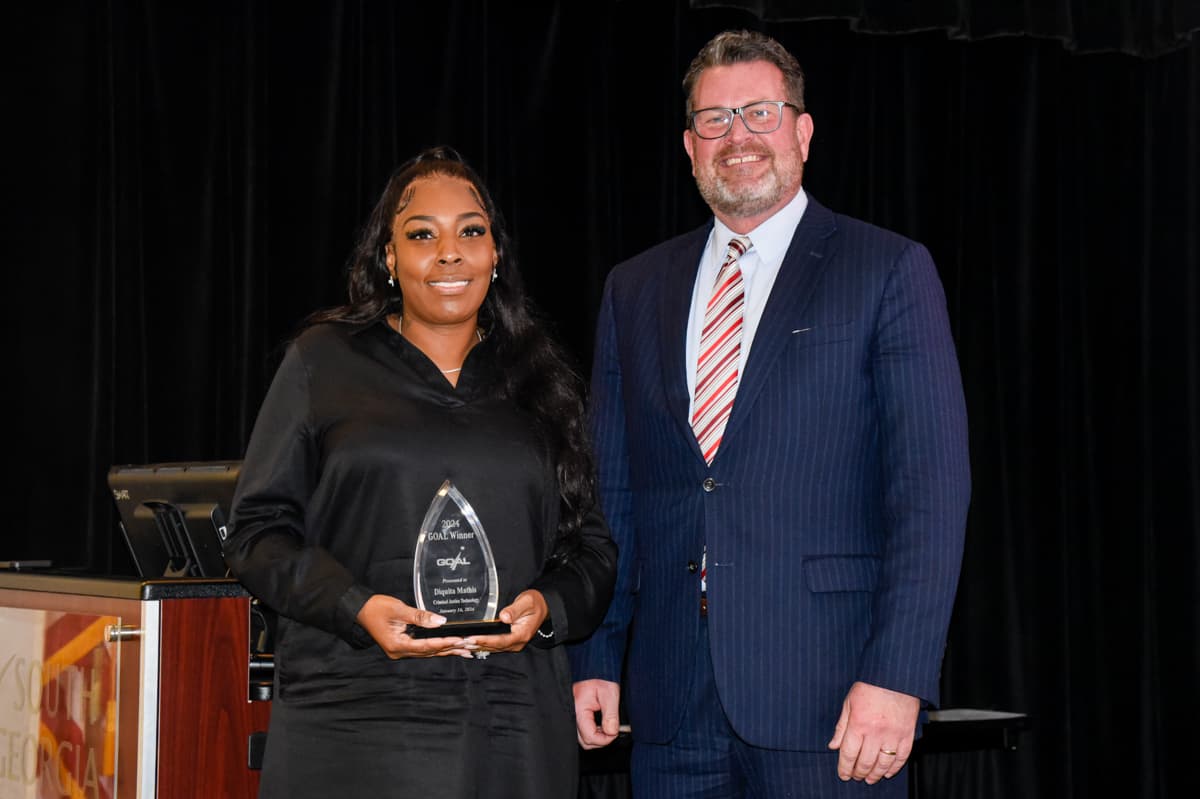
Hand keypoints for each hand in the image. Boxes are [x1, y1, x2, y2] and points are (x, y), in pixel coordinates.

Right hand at [355, 594, 472, 658]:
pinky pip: (423, 649)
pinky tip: (449, 647)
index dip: (443, 643)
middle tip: (469, 647)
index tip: (459, 640)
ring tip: (465, 650)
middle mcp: (399, 652)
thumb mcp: (399, 609)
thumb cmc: (377, 608)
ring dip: (446, 650)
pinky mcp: (403, 646)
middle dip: (450, 649)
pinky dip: (437, 648)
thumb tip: (440, 621)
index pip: (425, 646)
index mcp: (396, 645)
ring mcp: (400, 651)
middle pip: (429, 652)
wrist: (361, 609)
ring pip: (427, 652)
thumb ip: (420, 616)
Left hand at [464, 589, 548, 655]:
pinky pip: (494, 646)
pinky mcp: (509, 642)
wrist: (542, 607)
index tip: (471, 638)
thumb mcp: (526, 602)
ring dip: (477, 647)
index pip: (500, 640)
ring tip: (462, 644)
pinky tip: (471, 645)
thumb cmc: (534, 603)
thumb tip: (504, 617)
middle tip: (461, 643)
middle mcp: (517, 642)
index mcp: (522, 634)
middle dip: (477, 645)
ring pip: (493, 648)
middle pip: (494, 647)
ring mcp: (513, 644)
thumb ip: (514, 610)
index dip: (485, 640)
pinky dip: (482, 645)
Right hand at [573, 679, 620, 748]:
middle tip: (612, 731)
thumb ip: (611, 714)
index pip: (589, 737)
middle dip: (601, 740)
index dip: (605, 739)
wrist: (593, 669)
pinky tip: (601, 725)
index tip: (615, 733)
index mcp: (578, 710)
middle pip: (585, 741)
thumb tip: (612, 732)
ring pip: (583, 739)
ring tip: (607, 727)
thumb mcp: (610, 693)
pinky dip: (593, 732)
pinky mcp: (575, 716)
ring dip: (597, 737)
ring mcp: (572, 717)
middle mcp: (572, 716)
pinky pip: (582, 732)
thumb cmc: (600, 678)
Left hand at [827, 681, 919, 782]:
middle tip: (856, 777)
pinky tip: (888, 772)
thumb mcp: (849, 703)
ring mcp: (893, 735)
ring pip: (883, 764)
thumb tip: (833, 746)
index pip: (848, 754)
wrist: (895, 677)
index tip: (843, 774)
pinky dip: (894, 768)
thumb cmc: (870, 686)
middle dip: (858, 773)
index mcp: (858, 724)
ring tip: (870, 779)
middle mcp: (875, 732)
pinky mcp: (907, 735)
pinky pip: (901, 758)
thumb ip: (841, 727)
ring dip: (875, 775)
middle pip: (865, 762)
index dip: (844, 768)